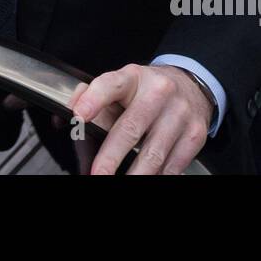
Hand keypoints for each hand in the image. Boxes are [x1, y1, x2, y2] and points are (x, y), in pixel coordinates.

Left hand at [69, 63, 211, 174]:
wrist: (191, 85)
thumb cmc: (147, 89)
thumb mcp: (121, 84)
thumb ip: (89, 97)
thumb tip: (64, 120)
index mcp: (133, 77)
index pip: (110, 84)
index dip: (93, 99)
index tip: (78, 115)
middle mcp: (158, 92)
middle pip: (130, 128)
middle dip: (110, 157)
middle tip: (97, 174)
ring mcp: (180, 113)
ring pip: (153, 153)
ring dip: (134, 175)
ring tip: (121, 184)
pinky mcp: (195, 134)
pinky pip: (173, 165)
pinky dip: (158, 177)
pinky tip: (147, 179)